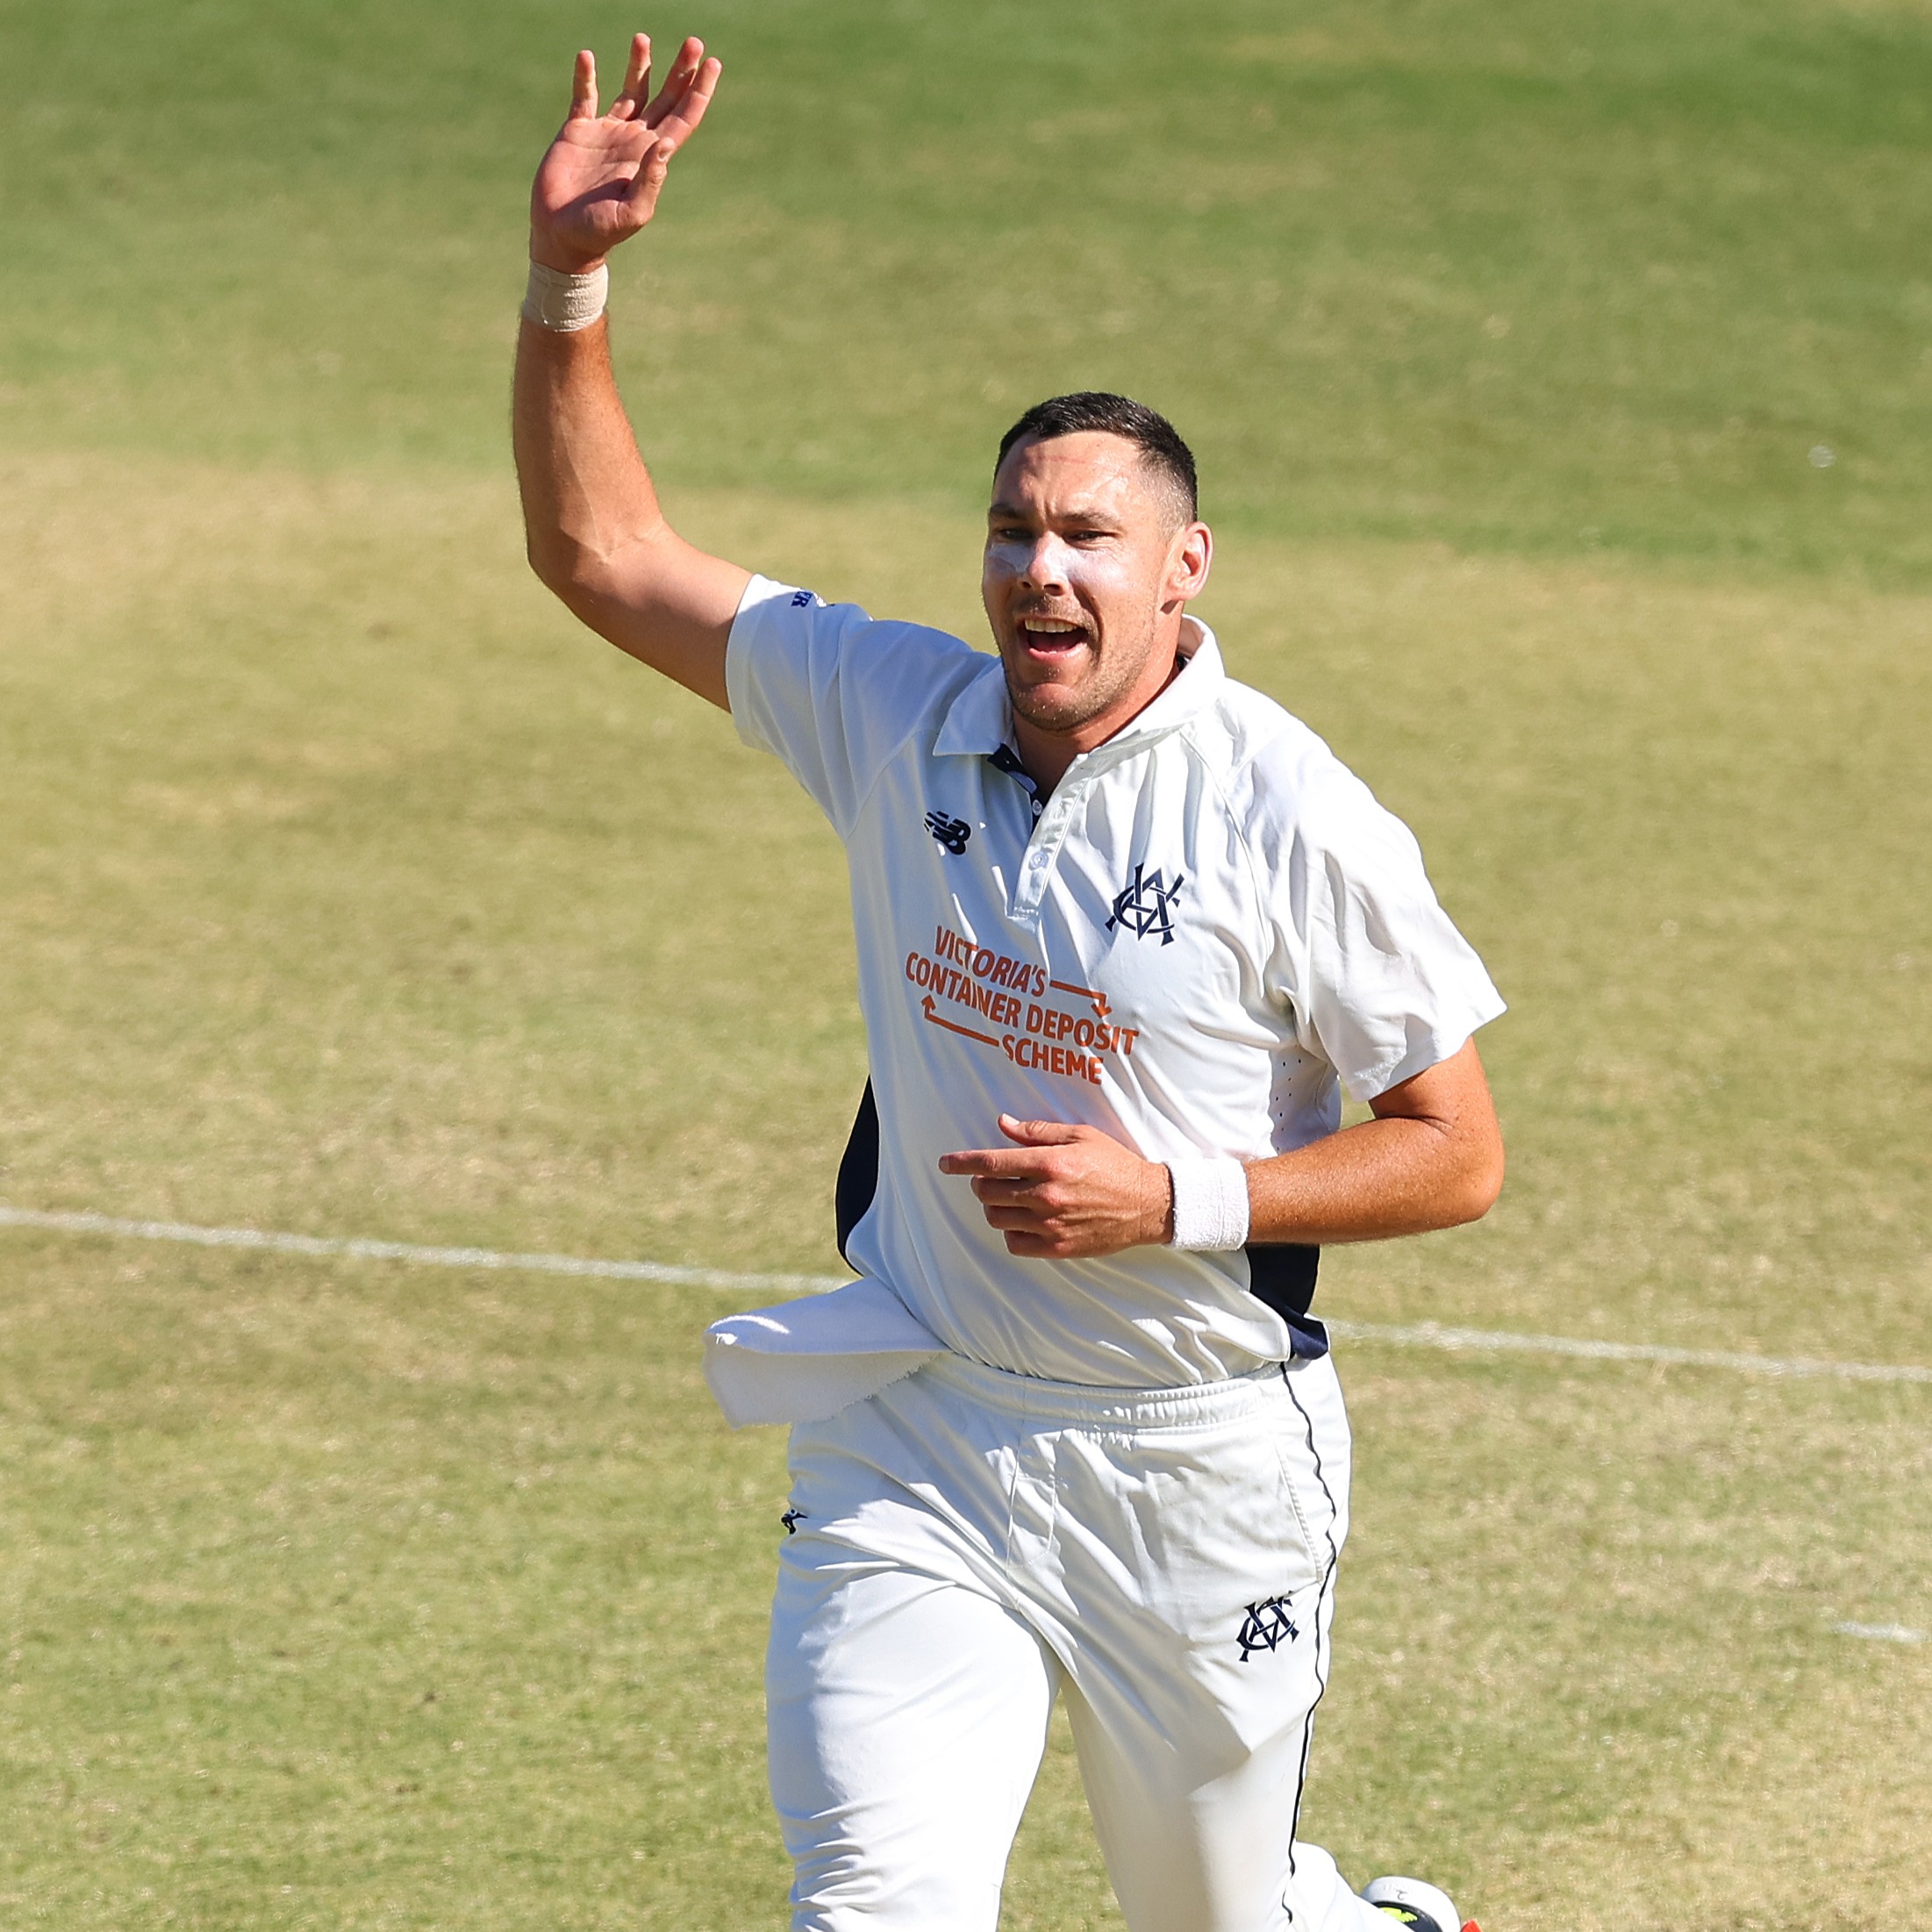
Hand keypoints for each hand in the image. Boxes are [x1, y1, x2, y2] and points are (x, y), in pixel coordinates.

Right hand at [529, 32, 721, 272]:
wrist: (562, 237)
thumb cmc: (600, 232)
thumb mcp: (632, 213)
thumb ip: (650, 181)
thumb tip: (666, 144)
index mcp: (651, 157)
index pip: (683, 118)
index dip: (699, 92)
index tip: (713, 64)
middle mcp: (634, 140)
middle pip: (665, 97)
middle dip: (681, 70)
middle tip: (694, 42)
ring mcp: (607, 133)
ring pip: (631, 90)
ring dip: (640, 65)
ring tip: (643, 38)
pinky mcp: (578, 131)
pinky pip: (584, 96)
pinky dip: (585, 76)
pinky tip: (587, 57)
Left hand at [939, 1115, 1173, 1258]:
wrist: (1148, 1204)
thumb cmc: (1114, 1164)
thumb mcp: (1079, 1136)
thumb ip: (1038, 1131)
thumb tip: (1003, 1123)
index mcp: (1050, 1163)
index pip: (990, 1163)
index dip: (961, 1162)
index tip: (945, 1163)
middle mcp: (1046, 1195)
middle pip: (987, 1193)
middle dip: (981, 1183)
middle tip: (993, 1178)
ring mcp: (1051, 1225)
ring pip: (997, 1218)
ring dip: (996, 1207)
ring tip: (1012, 1197)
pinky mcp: (1058, 1247)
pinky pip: (1015, 1243)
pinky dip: (1012, 1231)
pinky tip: (1025, 1220)